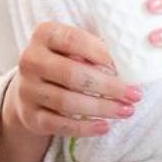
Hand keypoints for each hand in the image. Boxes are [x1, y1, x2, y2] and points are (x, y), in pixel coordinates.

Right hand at [1, 22, 142, 140]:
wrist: (31, 88)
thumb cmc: (64, 61)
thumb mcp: (75, 46)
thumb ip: (95, 48)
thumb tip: (127, 64)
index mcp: (44, 34)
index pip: (73, 40)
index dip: (99, 53)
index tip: (121, 67)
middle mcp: (31, 60)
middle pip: (72, 74)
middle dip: (108, 86)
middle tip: (134, 95)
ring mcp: (27, 90)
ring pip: (67, 102)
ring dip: (102, 108)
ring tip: (127, 111)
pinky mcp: (30, 116)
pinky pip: (59, 124)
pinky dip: (84, 127)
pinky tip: (104, 127)